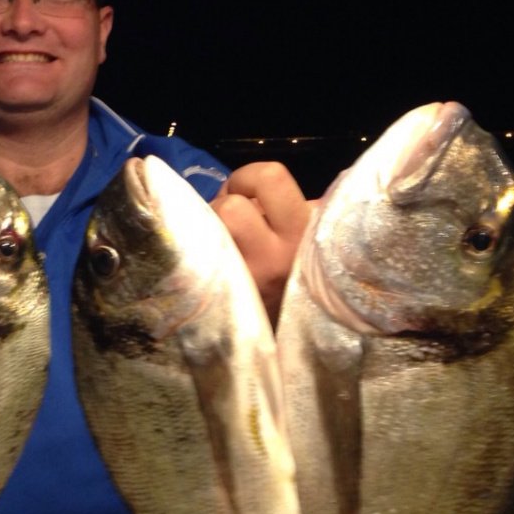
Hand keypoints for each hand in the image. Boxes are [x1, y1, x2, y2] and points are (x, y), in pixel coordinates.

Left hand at [210, 162, 311, 324]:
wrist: (299, 338)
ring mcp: (245, 279)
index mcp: (304, 231)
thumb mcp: (318, 236)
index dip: (250, 177)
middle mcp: (275, 257)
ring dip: (208, 225)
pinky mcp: (221, 297)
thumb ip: (314, 206)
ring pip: (208, 229)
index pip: (270, 178)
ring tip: (219, 236)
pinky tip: (207, 256)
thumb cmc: (305, 273)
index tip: (250, 191)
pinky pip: (194, 257)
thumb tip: (319, 175)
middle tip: (230, 216)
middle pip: (230, 207)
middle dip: (224, 203)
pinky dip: (195, 248)